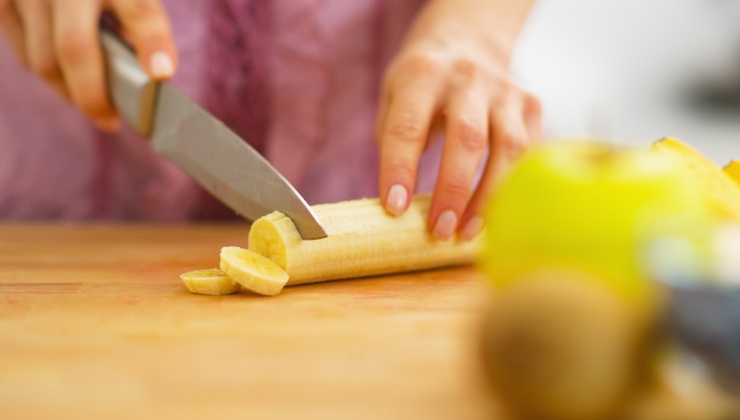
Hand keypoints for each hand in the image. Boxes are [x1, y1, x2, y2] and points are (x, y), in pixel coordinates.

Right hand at [0, 0, 176, 130]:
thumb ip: (138, 28)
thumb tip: (145, 78)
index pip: (139, 12)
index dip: (153, 43)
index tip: (162, 73)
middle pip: (76, 49)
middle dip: (94, 96)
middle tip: (110, 121)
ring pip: (45, 61)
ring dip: (70, 91)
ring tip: (92, 101)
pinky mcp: (3, 1)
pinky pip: (24, 55)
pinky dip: (49, 74)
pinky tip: (66, 78)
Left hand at [377, 0, 539, 240]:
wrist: (467, 41)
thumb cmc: (422, 83)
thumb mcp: (393, 96)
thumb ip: (393, 141)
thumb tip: (398, 203)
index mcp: (422, 74)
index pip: (408, 127)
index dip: (400, 170)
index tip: (394, 209)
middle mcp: (467, 78)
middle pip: (467, 138)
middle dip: (454, 190)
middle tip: (439, 230)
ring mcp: (506, 90)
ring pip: (509, 148)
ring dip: (489, 197)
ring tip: (467, 232)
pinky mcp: (531, 104)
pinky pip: (530, 153)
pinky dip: (513, 188)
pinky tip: (496, 214)